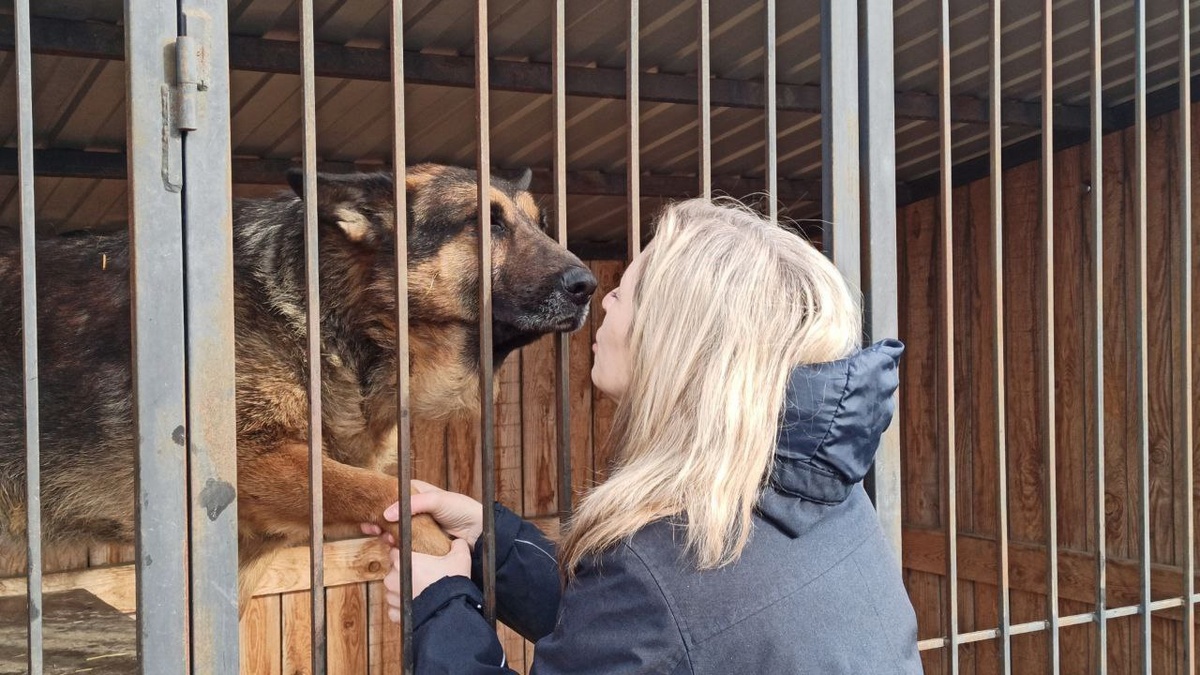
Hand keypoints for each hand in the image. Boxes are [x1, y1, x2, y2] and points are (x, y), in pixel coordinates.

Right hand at [362, 480, 483, 548]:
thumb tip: (387, 513)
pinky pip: (403, 541)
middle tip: (370, 527)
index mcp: (418, 492)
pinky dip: (395, 543)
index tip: (369, 510)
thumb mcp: (437, 500)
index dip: (379, 501)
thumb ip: (413, 503)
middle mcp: (415, 507)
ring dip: (384, 532)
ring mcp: (417, 525)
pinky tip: (390, 544)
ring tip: (381, 535)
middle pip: (390, 512)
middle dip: (378, 519)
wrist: (477, 532)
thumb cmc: (461, 509)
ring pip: (394, 528)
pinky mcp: (420, 540)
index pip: (393, 493)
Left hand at [382, 538, 471, 621]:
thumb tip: (458, 543)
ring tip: (420, 593)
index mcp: (403, 562)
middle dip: (405, 574)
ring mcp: (393, 598)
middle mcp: (393, 579)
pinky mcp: (396, 614)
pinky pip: (396, 609)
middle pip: (394, 572)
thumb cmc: (451, 583)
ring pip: (394, 592)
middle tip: (422, 577)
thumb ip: (457, 546)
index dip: (404, 555)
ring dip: (403, 592)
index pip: (395, 552)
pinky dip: (403, 609)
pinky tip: (416, 606)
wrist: (451, 610)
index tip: (413, 559)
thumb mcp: (460, 558)